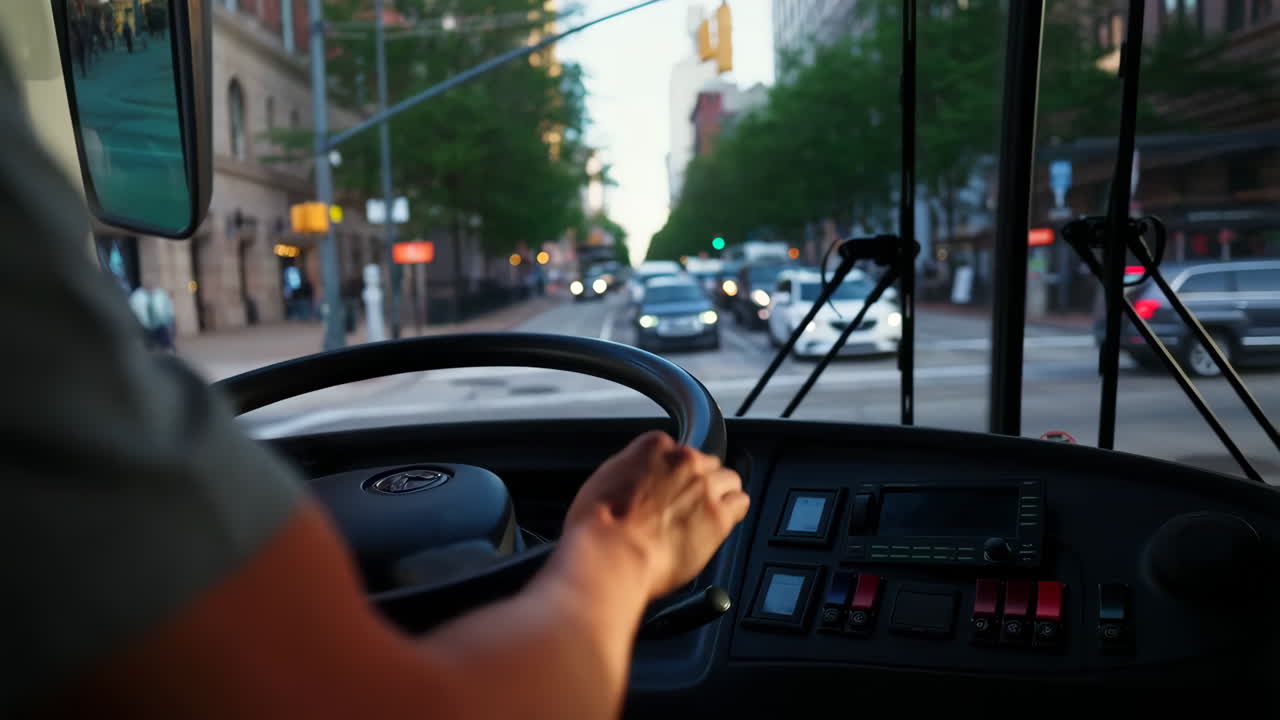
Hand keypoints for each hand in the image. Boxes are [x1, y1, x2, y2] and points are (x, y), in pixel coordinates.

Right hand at [564, 431, 749, 599]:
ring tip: (707, 513)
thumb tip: (636, 481)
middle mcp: (684, 461)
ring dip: (720, 494)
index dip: (672, 472)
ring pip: (729, 480)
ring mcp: (705, 487)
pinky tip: (722, 522)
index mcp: (654, 447)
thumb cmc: (597, 527)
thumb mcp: (603, 482)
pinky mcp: (719, 517)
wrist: (610, 555)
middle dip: (697, 482)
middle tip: (684, 504)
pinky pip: (740, 503)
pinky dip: (733, 511)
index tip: (666, 487)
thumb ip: (630, 473)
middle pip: (706, 463)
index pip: (676, 449)